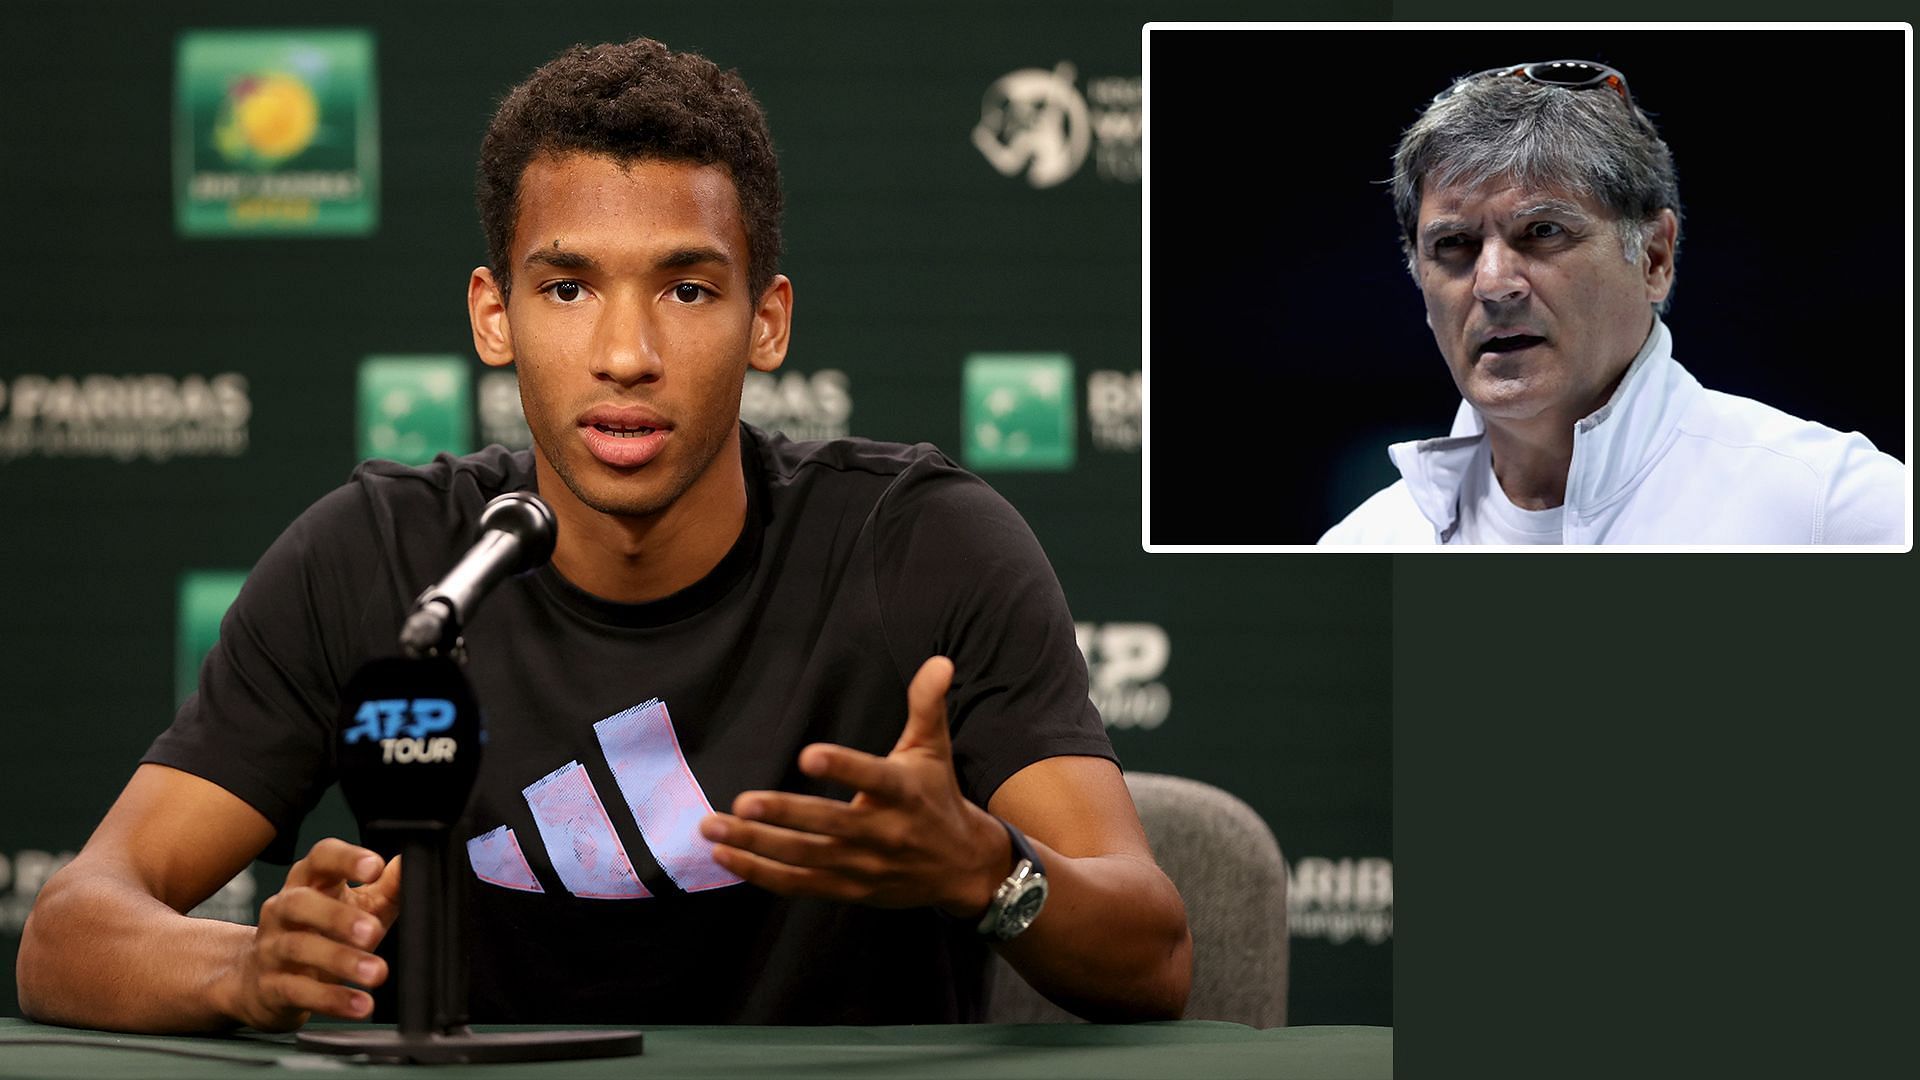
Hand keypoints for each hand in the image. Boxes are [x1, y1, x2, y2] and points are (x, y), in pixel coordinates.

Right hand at [223, 838, 400, 1030]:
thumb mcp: (357, 905)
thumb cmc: (319, 933)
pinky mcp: (270, 986)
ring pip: (299, 948)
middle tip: (373, 932)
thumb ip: (387, 886)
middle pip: (301, 903)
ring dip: (341, 960)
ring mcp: (272, 948)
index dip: (346, 859)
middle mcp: (283, 910)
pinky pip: (297, 991)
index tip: (375, 867)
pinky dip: (331, 999)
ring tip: (376, 973)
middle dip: (338, 916)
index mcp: (309, 882)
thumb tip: (412, 863)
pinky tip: (360, 1004)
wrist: (257, 981)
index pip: (321, 857)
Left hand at [700, 656, 1008, 916]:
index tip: (807, 755)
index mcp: (903, 792)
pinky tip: (725, 855)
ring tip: (713, 826)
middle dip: (783, 814)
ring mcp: (863, 865)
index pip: (873, 778)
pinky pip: (799, 883)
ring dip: (756, 844)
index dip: (842, 767)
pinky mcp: (848, 889)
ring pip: (805, 857)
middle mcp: (884, 832)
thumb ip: (928, 704)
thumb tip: (940, 662)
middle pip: (829, 824)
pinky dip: (760, 873)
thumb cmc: (937, 796)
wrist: (962, 867)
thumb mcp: (934, 749)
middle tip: (740, 802)